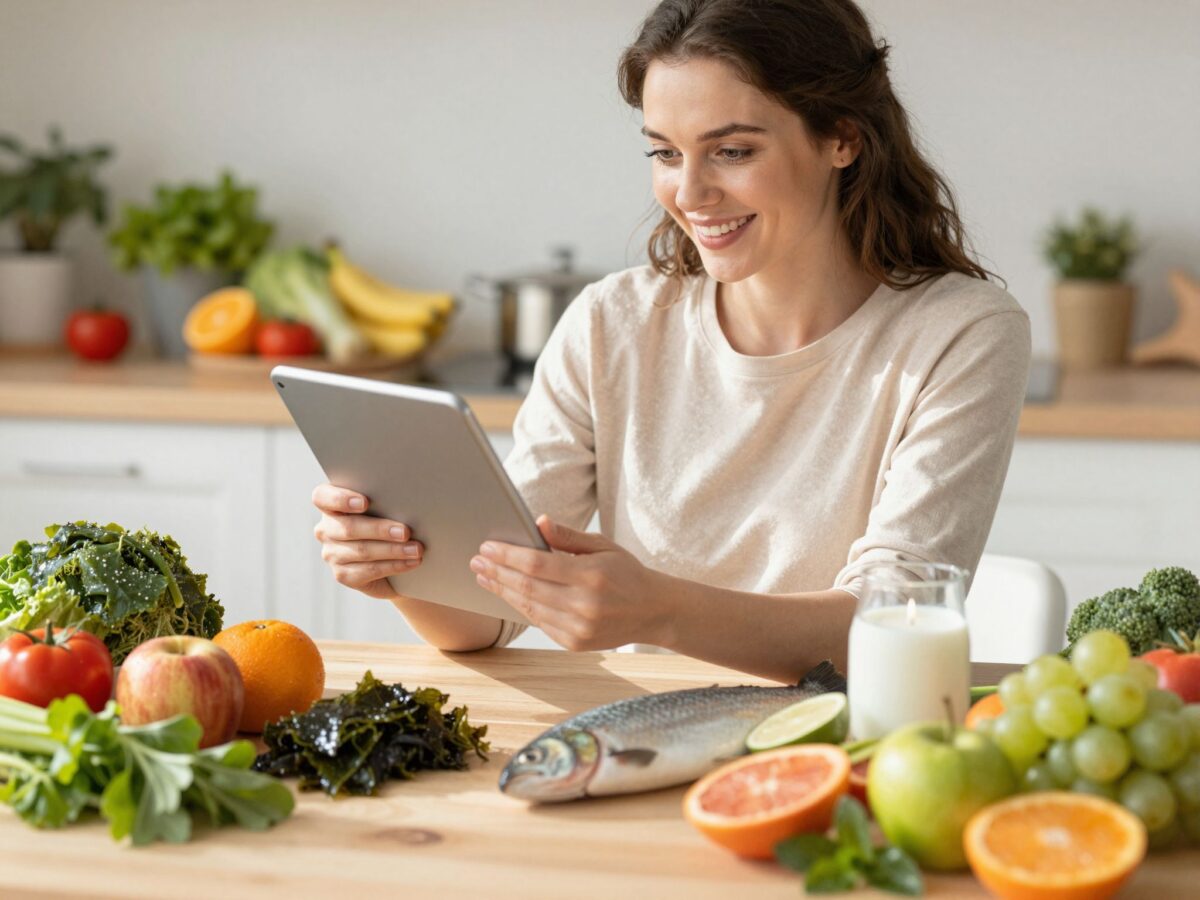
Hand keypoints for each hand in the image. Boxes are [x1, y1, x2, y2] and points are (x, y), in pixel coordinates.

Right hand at [311, 484, 423, 600]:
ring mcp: (332, 554)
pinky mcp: (343, 575)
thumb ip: (386, 501)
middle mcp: (326, 529)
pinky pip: (369, 571)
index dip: (340, 499)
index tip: (365, 502)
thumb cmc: (389, 521)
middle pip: (348, 527)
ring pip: (362, 551)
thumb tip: (409, 501)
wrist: (391, 561)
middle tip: (406, 532)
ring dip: (393, 550)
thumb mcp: (385, 508)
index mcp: (330, 504)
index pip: (322, 497)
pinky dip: (394, 565)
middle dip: (380, 529)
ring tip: (416, 549)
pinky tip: (411, 562)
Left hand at [470, 515, 672, 650]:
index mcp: (591, 576)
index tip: (487, 547)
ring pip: (529, 608)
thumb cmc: (627, 573)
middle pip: (527, 588)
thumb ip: (569, 536)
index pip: (537, 565)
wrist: (654, 612)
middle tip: (476, 561)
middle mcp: (584, 605)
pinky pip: (539, 622)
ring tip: (484, 576)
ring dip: (502, 591)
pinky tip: (507, 593)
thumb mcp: (603, 546)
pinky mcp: (574, 643)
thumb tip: (538, 522)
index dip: (507, 556)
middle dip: (497, 572)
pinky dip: (520, 607)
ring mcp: (578, 628)